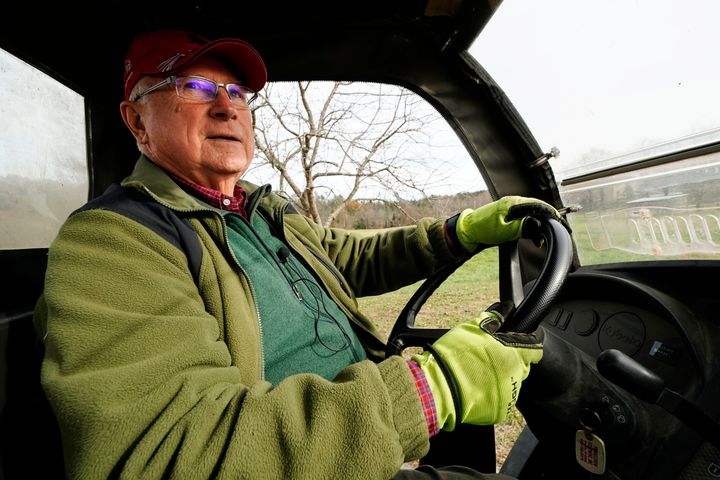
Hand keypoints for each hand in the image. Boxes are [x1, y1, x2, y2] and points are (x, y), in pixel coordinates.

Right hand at [411, 303, 542, 430]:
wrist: (439, 388)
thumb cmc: (455, 357)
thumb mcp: (474, 329)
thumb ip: (496, 319)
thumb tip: (507, 308)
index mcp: (514, 354)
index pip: (535, 346)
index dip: (525, 341)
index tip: (515, 341)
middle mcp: (517, 376)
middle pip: (521, 365)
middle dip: (509, 359)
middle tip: (487, 356)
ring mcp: (510, 396)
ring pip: (511, 382)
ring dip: (500, 377)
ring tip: (478, 372)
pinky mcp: (501, 412)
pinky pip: (501, 400)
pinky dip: (492, 394)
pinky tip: (476, 387)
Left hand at [454, 196, 563, 251]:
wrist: (468, 230)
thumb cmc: (483, 229)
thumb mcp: (505, 231)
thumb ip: (523, 228)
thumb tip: (539, 226)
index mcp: (514, 203)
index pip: (539, 206)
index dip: (552, 214)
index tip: (560, 223)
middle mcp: (514, 202)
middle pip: (538, 208)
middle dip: (547, 221)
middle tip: (554, 232)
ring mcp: (511, 206)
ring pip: (532, 213)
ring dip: (538, 224)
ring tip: (540, 239)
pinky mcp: (508, 213)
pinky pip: (524, 216)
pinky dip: (530, 225)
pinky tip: (532, 235)